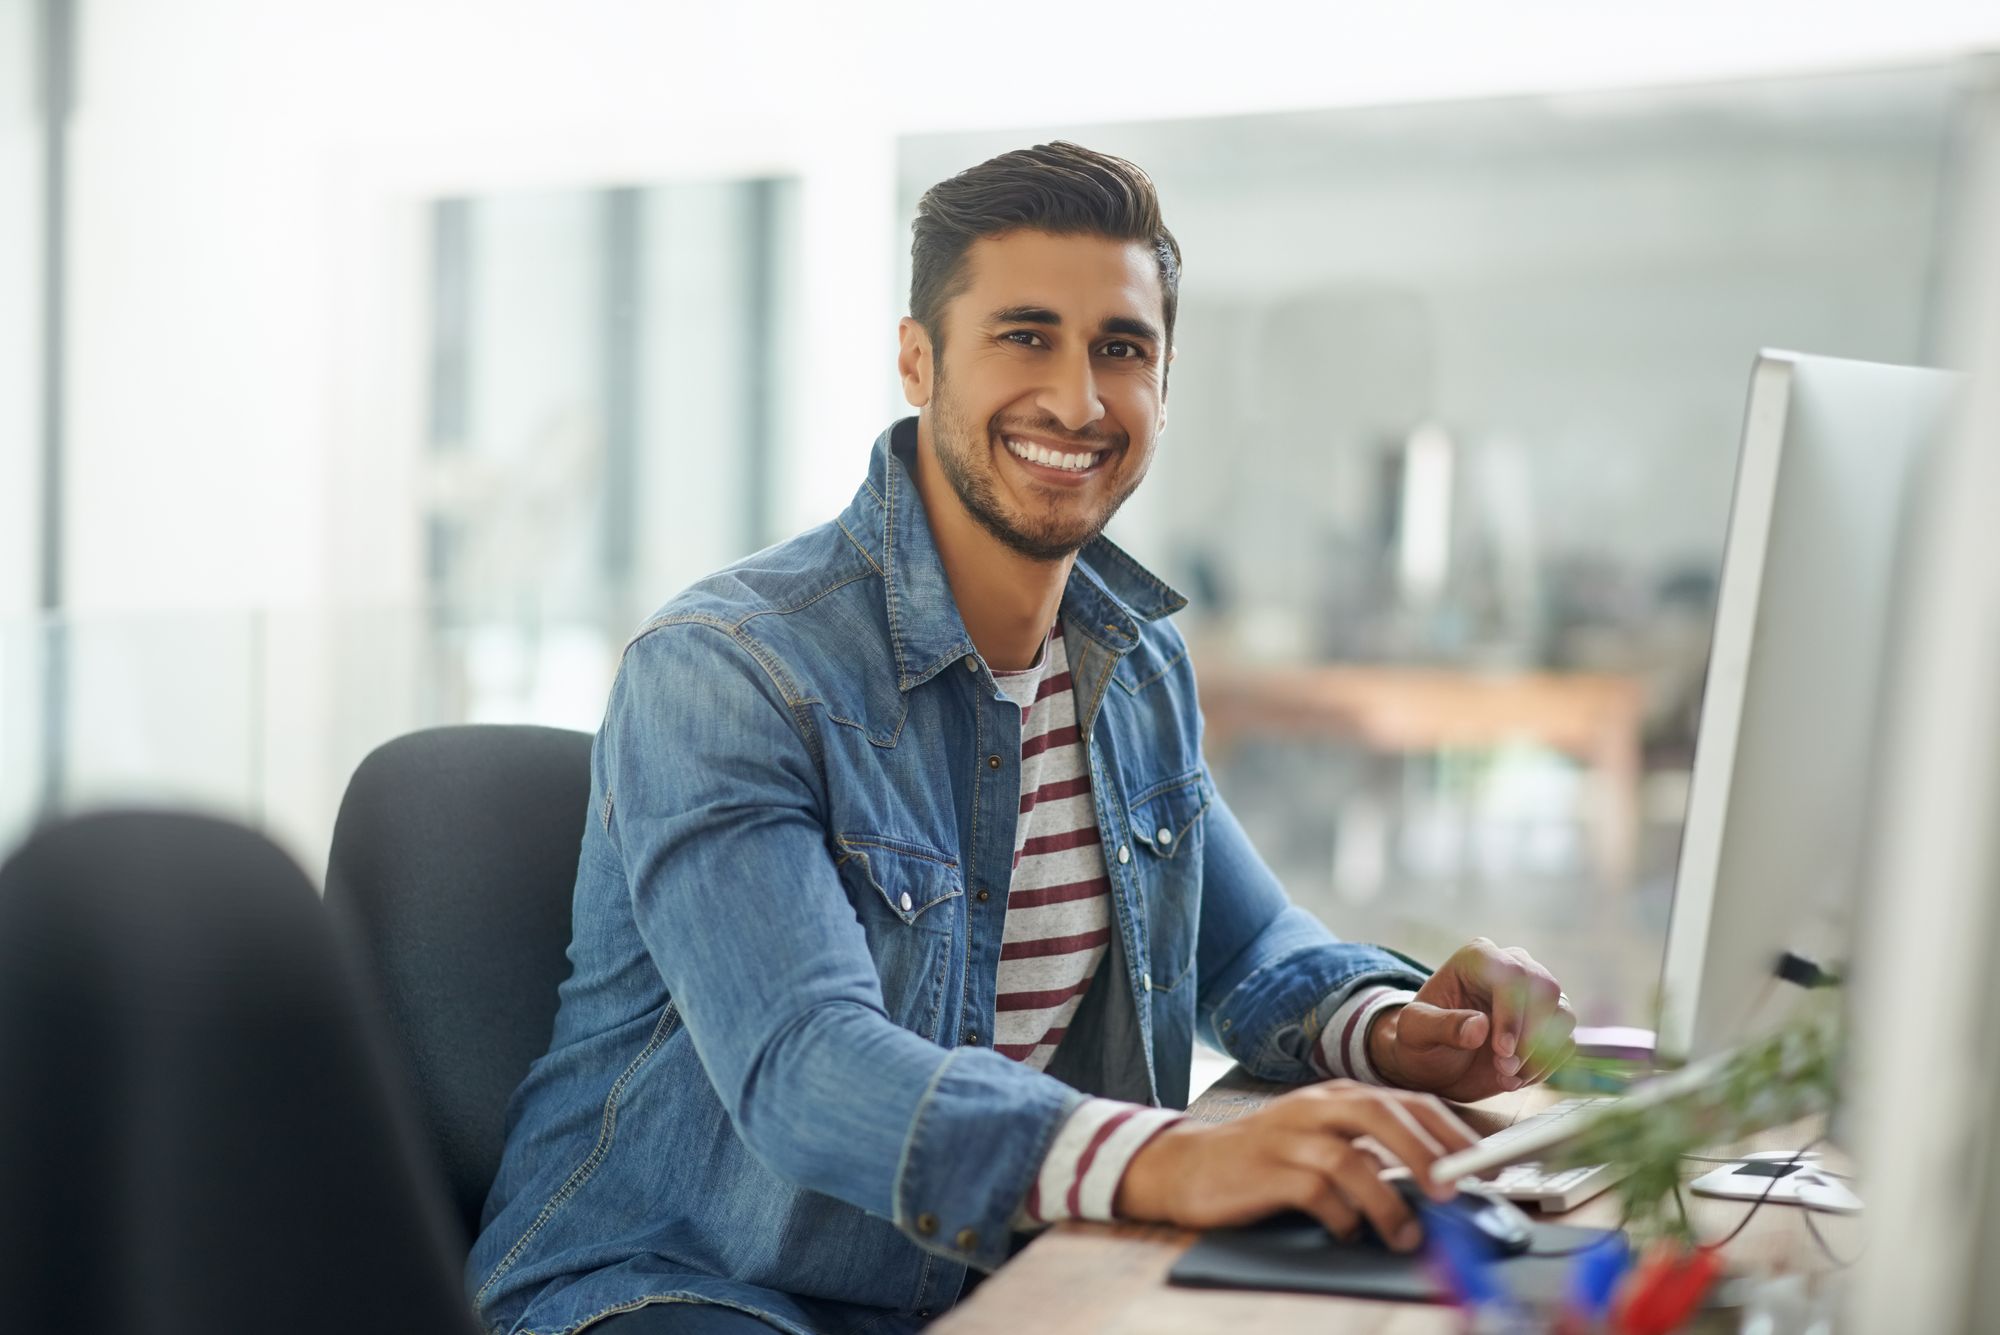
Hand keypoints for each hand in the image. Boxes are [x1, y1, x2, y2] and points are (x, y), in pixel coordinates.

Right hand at [1114, 1080, 1477, 1251]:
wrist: (1188, 1166)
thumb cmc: (1266, 1159)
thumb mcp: (1320, 1140)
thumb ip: (1370, 1150)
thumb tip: (1438, 1182)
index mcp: (1335, 1096)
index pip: (1405, 1101)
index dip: (1449, 1131)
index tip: (1483, 1164)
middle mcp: (1314, 1107)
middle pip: (1381, 1114)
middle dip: (1424, 1153)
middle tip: (1452, 1192)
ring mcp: (1287, 1136)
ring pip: (1350, 1159)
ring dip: (1387, 1202)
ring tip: (1404, 1237)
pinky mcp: (1264, 1170)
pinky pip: (1315, 1193)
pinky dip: (1341, 1217)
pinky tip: (1346, 1231)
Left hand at [1367, 937, 1575, 1101]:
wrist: (1435, 1063)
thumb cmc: (1420, 1040)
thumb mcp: (1416, 1033)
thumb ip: (1441, 1026)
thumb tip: (1479, 1027)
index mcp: (1478, 958)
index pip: (1511, 974)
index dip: (1512, 1013)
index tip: (1502, 1051)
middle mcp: (1513, 967)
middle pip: (1546, 990)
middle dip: (1529, 1037)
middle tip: (1503, 1069)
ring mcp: (1534, 996)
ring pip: (1563, 1015)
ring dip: (1539, 1054)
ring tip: (1506, 1077)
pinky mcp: (1548, 1025)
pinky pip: (1565, 1042)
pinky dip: (1545, 1066)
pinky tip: (1515, 1080)